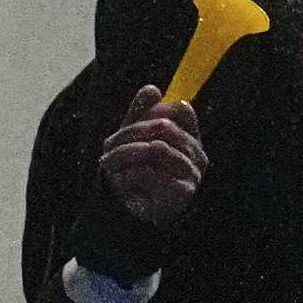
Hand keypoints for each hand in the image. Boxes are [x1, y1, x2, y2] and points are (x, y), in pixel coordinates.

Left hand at [94, 89, 205, 230]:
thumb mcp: (134, 139)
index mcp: (188, 137)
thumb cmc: (136, 173)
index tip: (127, 125)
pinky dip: (127, 174)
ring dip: (124, 154)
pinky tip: (118, 180)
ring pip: (155, 148)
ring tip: (106, 163)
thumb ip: (141, 114)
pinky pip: (151, 172)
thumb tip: (152, 89)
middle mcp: (197, 153)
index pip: (180, 111)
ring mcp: (194, 172)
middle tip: (106, 145)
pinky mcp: (184, 191)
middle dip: (129, 134)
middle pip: (162, 127)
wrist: (134, 213)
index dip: (151, 112)